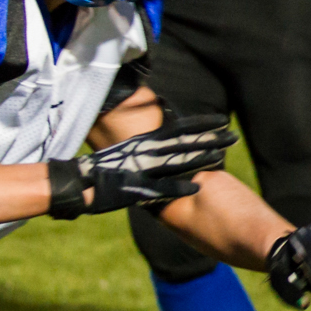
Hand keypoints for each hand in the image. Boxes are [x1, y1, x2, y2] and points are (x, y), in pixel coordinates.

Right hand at [48, 115, 235, 218]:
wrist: (77, 182)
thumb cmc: (105, 168)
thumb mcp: (131, 152)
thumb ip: (151, 148)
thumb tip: (169, 141)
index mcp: (146, 141)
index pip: (180, 128)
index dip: (203, 124)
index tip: (223, 120)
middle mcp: (146, 152)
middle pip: (185, 144)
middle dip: (211, 140)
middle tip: (234, 136)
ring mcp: (141, 170)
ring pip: (177, 163)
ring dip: (200, 160)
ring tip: (222, 157)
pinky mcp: (135, 190)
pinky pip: (161, 190)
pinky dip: (179, 188)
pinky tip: (197, 187)